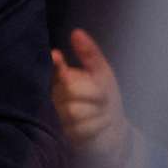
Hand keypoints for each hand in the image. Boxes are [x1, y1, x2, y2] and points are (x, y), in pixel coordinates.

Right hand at [51, 29, 130, 167]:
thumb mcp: (102, 74)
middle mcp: (56, 96)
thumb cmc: (106, 100)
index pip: (52, 69)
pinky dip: (97, 127)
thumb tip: (76, 32)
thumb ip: (89, 54)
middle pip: (71, 89)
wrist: (115, 132)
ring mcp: (60, 116)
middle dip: (92, 92)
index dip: (54, 64)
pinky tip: (99, 127)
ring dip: (97, 113)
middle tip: (103, 98)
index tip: (57, 55)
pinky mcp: (67, 136)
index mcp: (62, 79)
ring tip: (101, 115)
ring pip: (75, 110)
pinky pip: (82, 129)